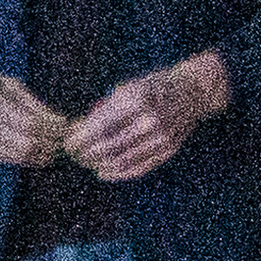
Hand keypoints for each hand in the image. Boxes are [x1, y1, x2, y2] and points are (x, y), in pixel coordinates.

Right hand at [0, 59, 68, 166]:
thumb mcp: (7, 82)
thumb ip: (32, 103)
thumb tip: (60, 121)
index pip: (30, 122)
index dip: (52, 129)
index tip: (67, 127)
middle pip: (25, 140)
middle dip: (49, 143)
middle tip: (64, 142)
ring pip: (16, 154)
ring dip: (40, 155)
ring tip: (54, 151)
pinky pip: (3, 158)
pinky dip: (24, 159)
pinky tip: (38, 156)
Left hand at [65, 51, 232, 183]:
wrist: (193, 90)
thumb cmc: (153, 86)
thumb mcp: (128, 88)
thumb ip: (105, 109)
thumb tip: (77, 130)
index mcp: (135, 100)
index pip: (99, 127)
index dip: (79, 139)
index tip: (67, 144)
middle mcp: (149, 120)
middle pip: (108, 147)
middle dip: (87, 154)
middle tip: (75, 155)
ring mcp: (161, 137)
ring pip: (122, 160)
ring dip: (100, 165)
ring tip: (88, 164)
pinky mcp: (168, 150)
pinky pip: (140, 167)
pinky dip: (119, 173)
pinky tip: (105, 172)